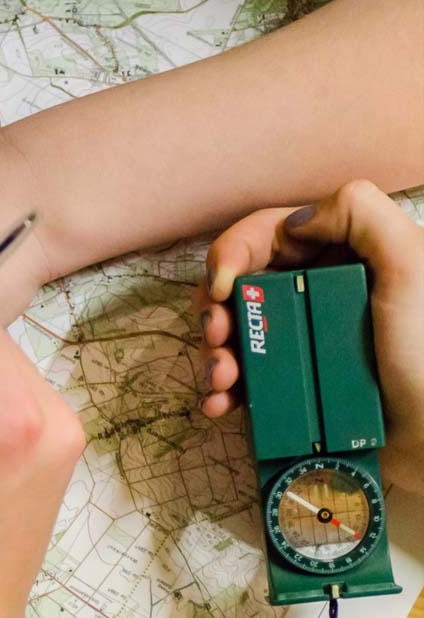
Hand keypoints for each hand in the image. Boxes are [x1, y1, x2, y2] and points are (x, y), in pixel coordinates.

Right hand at [197, 180, 423, 492]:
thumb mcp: (410, 266)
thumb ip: (361, 215)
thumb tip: (293, 222)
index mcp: (344, 255)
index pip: (268, 235)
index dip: (232, 253)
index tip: (221, 287)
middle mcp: (319, 292)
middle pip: (241, 284)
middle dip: (216, 308)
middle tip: (217, 335)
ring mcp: (304, 339)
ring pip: (236, 332)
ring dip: (214, 352)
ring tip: (222, 379)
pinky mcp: (294, 382)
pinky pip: (244, 376)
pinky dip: (223, 388)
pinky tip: (220, 402)